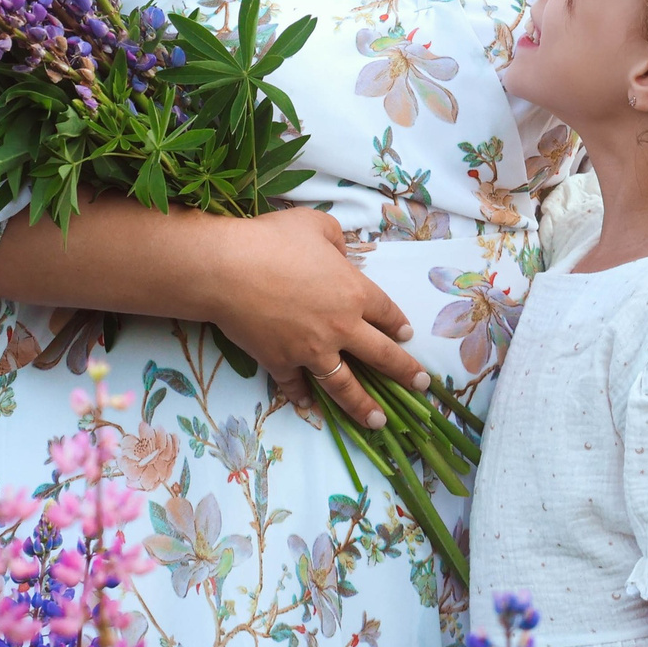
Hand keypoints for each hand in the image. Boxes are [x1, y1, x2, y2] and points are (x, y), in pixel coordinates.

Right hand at [201, 209, 429, 429]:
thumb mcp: (314, 224)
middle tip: (420, 384)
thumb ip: (335, 237)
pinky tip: (309, 407)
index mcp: (354, 293)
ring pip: (346, 386)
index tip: (407, 336)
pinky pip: (296, 386)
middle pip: (381, 356)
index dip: (399, 325)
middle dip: (405, 372)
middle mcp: (341, 328)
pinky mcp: (281, 363)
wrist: (227, 269)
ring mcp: (311, 351)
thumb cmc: (272, 240)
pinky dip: (302, 397)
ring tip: (378, 422)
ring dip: (364, 406)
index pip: (387, 313)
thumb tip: (339, 251)